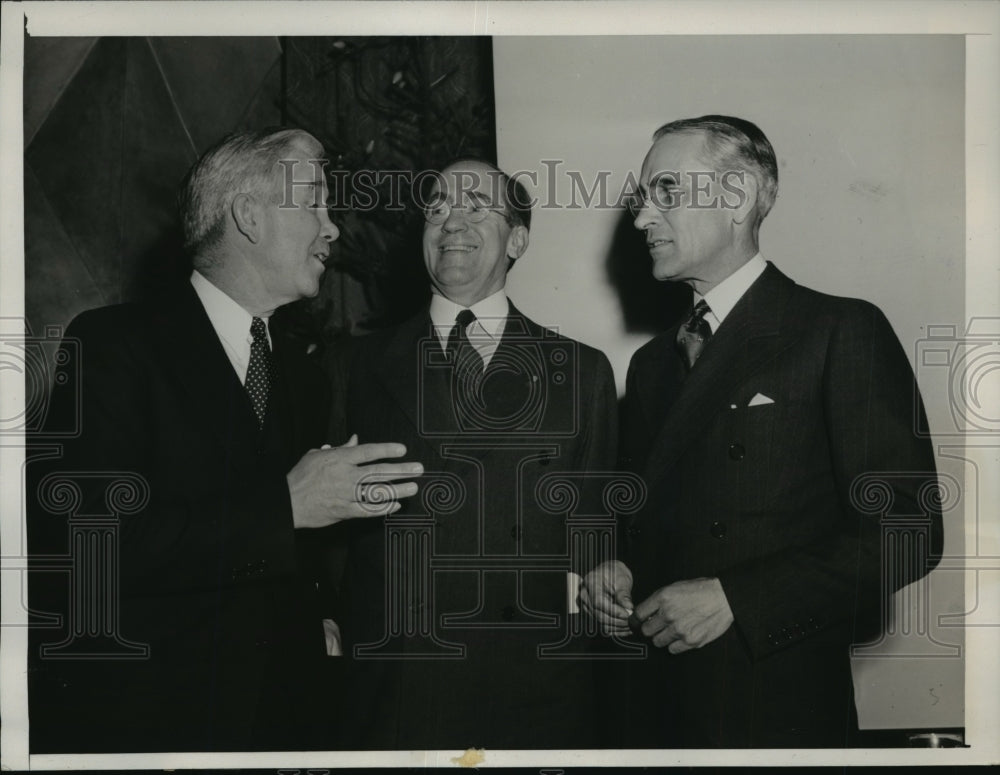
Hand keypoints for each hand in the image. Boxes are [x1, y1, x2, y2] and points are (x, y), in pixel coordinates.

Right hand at [287, 435, 422, 527]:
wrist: (287, 502)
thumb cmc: (300, 477)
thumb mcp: (316, 455)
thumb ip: (339, 448)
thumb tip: (355, 439)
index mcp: (338, 459)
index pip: (368, 451)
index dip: (387, 450)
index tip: (402, 449)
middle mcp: (345, 476)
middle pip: (378, 471)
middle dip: (401, 470)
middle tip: (418, 469)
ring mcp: (345, 494)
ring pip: (376, 492)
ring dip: (397, 489)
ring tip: (413, 487)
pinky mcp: (344, 511)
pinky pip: (367, 510)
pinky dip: (382, 508)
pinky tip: (395, 505)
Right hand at [579, 560, 634, 636]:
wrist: (611, 573)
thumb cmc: (615, 572)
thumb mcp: (621, 579)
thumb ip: (623, 594)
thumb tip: (628, 607)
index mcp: (590, 583)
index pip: (598, 602)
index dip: (613, 611)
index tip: (627, 614)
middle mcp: (585, 595)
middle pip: (599, 614)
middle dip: (617, 620)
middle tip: (631, 620)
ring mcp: (587, 606)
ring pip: (601, 622)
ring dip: (617, 626)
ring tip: (631, 625)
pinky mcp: (593, 613)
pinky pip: (603, 625)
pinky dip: (615, 629)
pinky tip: (626, 629)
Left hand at [633, 577, 733, 653]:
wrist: (724, 598)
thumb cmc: (701, 591)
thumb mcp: (675, 587)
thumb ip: (659, 601)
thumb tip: (645, 613)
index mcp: (663, 597)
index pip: (638, 615)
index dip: (637, 620)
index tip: (638, 623)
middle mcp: (668, 614)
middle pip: (646, 631)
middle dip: (650, 629)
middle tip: (657, 627)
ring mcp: (679, 629)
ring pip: (658, 642)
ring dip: (662, 638)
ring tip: (672, 631)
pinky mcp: (690, 641)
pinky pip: (672, 650)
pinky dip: (675, 645)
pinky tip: (681, 637)